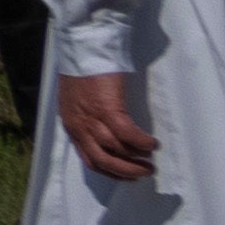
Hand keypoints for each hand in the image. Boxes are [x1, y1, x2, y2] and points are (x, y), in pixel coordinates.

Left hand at [58, 66, 162, 185]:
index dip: (110, 171)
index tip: (126, 177)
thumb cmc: (82, 70)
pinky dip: (141, 142)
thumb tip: (105, 133)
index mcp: (71, 125)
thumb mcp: (76, 100)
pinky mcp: (108, 109)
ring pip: (117, 150)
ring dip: (136, 159)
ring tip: (150, 160)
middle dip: (126, 171)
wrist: (83, 47)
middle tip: (144, 172)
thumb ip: (86, 118)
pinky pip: (128, 134)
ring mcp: (93, 119)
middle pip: (103, 161)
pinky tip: (152, 143)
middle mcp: (79, 126)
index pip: (89, 159)